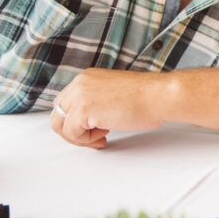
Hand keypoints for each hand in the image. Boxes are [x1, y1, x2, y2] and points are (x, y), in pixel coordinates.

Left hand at [50, 68, 167, 148]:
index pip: (65, 103)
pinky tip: (105, 134)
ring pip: (60, 126)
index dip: (77, 120)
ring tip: (101, 137)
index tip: (95, 128)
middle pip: (57, 114)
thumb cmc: (147, 97)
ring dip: (79, 137)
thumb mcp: (114, 93)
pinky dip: (86, 140)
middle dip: (73, 131)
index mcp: (87, 78)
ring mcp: (79, 96)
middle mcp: (79, 83)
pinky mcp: (83, 110)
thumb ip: (97, 101)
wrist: (160, 96)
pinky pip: (71, 134)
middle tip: (94, 137)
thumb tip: (88, 119)